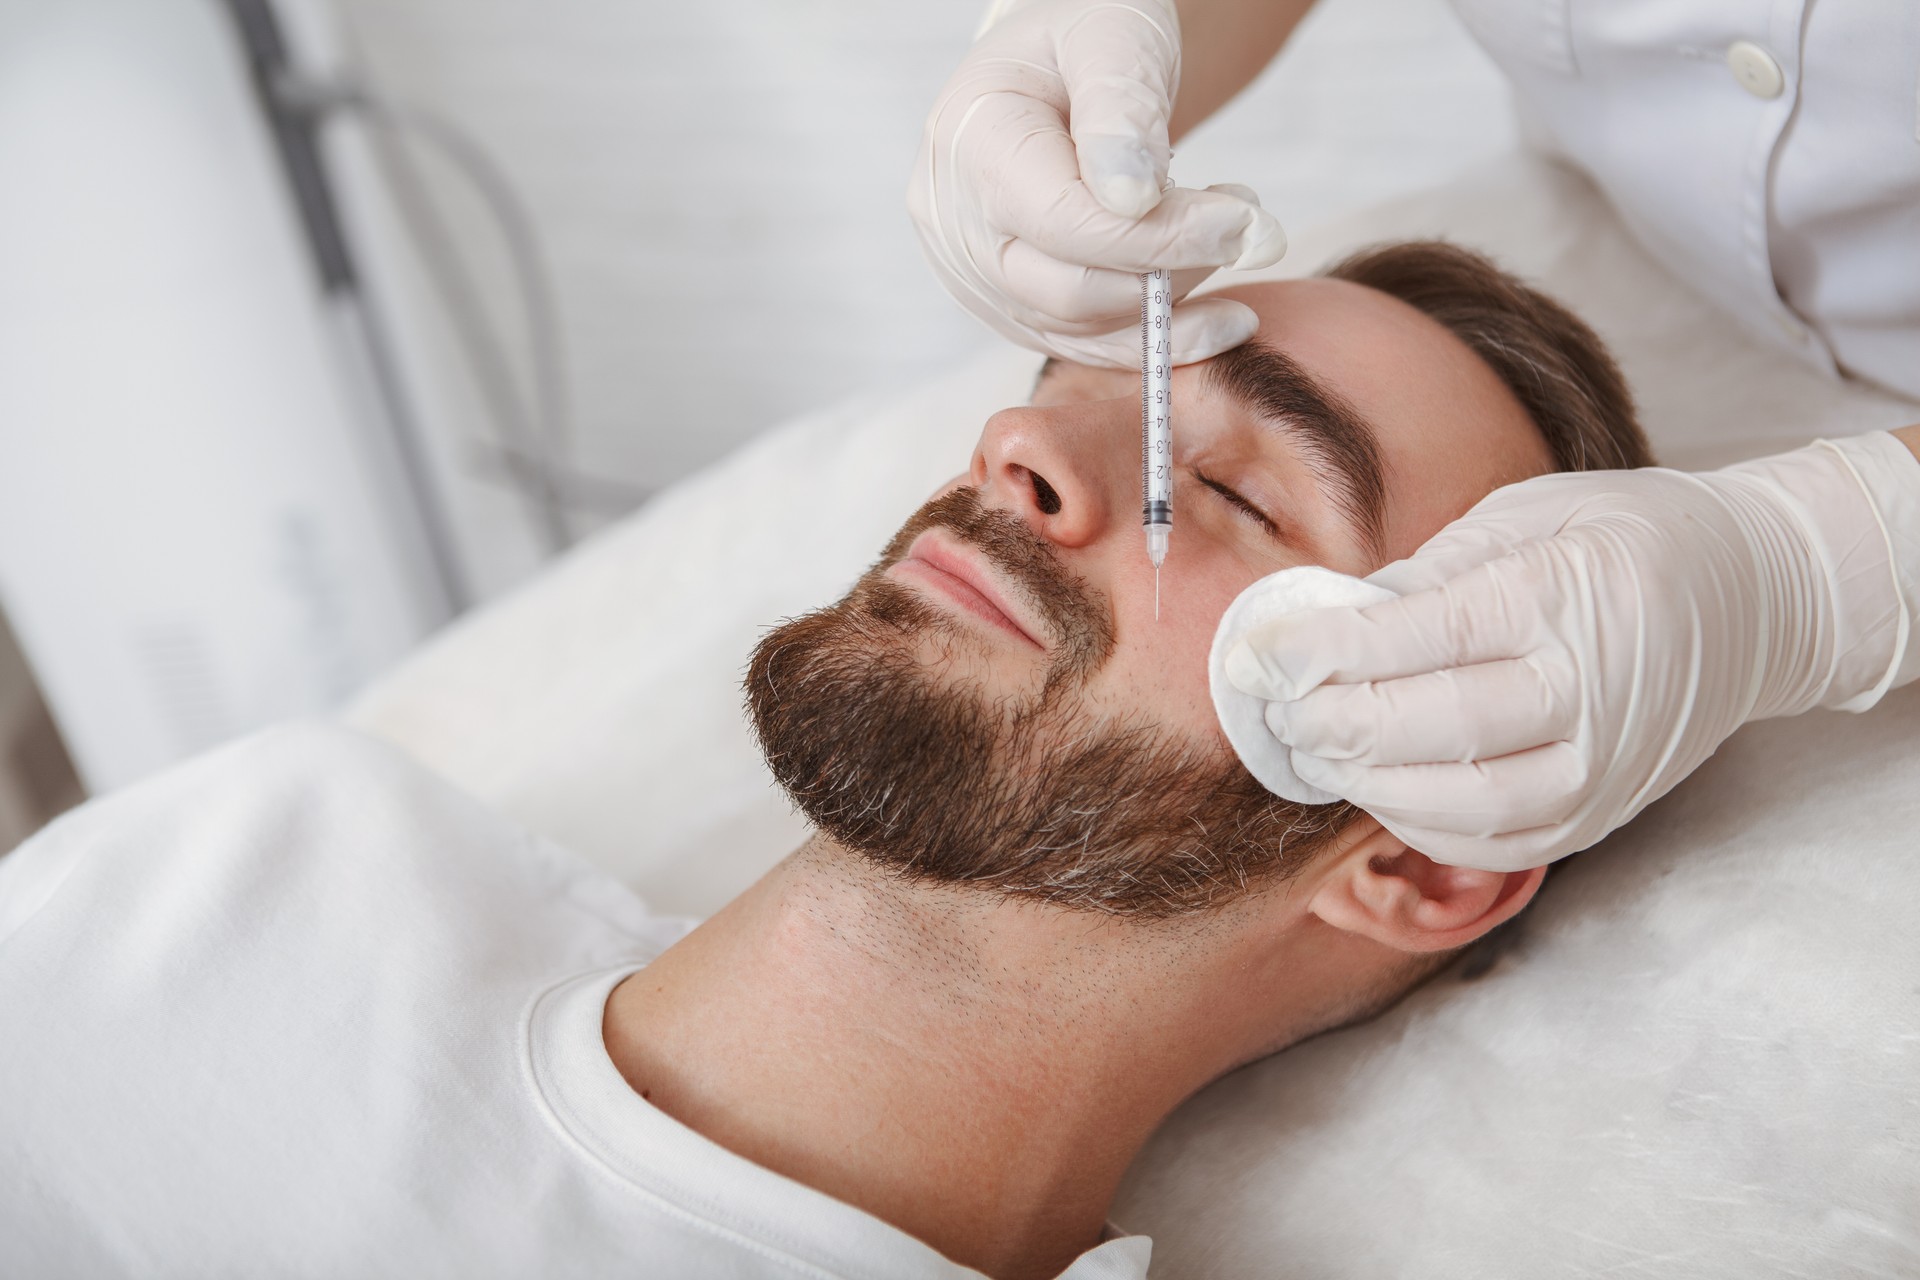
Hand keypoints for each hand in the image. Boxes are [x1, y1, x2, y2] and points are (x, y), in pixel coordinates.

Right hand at [907, 0, 1288, 367]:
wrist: (1064, 65)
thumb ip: (1120, 108)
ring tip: (1234, 239)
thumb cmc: (1087, 35)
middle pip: (1067, 289)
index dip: (1158, 237)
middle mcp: (954, 220)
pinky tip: (1219, 319)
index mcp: (968, 141)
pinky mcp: (1008, 306)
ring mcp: (973, 273)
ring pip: (1079, 327)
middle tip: (1251, 230)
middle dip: (1172, 271)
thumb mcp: (1111, 36)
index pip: (1064, 223)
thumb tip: (1131, 198)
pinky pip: (1082, 345)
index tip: (1243, 221)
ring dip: (1172, 303)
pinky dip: (1154, 340)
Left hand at [1222, 439, 1917, 869]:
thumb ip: (1428, 573)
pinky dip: (1420, 824)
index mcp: (1566, 593)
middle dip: (1335, 722)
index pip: (1426, 636)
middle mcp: (1593, 689)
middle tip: (1276, 708)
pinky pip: (1495, 842)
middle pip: (1436, 726)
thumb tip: (1329, 626)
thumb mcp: (1526, 516)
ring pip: (1463, 801)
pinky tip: (1376, 787)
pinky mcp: (1603, 812)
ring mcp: (1605, 764)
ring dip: (1368, 782)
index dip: (1330, 651)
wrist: (1757, 598)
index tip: (1261, 654)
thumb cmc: (1624, 540)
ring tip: (1313, 748)